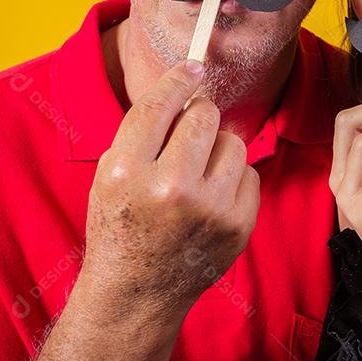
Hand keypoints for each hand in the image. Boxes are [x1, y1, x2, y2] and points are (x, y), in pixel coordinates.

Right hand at [81, 59, 260, 315]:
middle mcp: (169, 188)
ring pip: (233, 142)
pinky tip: (212, 199)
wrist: (137, 292)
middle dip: (199, 117)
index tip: (193, 67)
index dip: (179, 79)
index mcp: (126, 171)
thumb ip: (144, 132)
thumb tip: (188, 87)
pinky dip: (233, 180)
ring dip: (217, 149)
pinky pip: (250, 173)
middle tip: (189, 134)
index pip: (160, 105)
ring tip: (197, 174)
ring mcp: (209, 209)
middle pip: (205, 115)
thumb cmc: (121, 225)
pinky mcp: (238, 225)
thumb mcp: (111, 174)